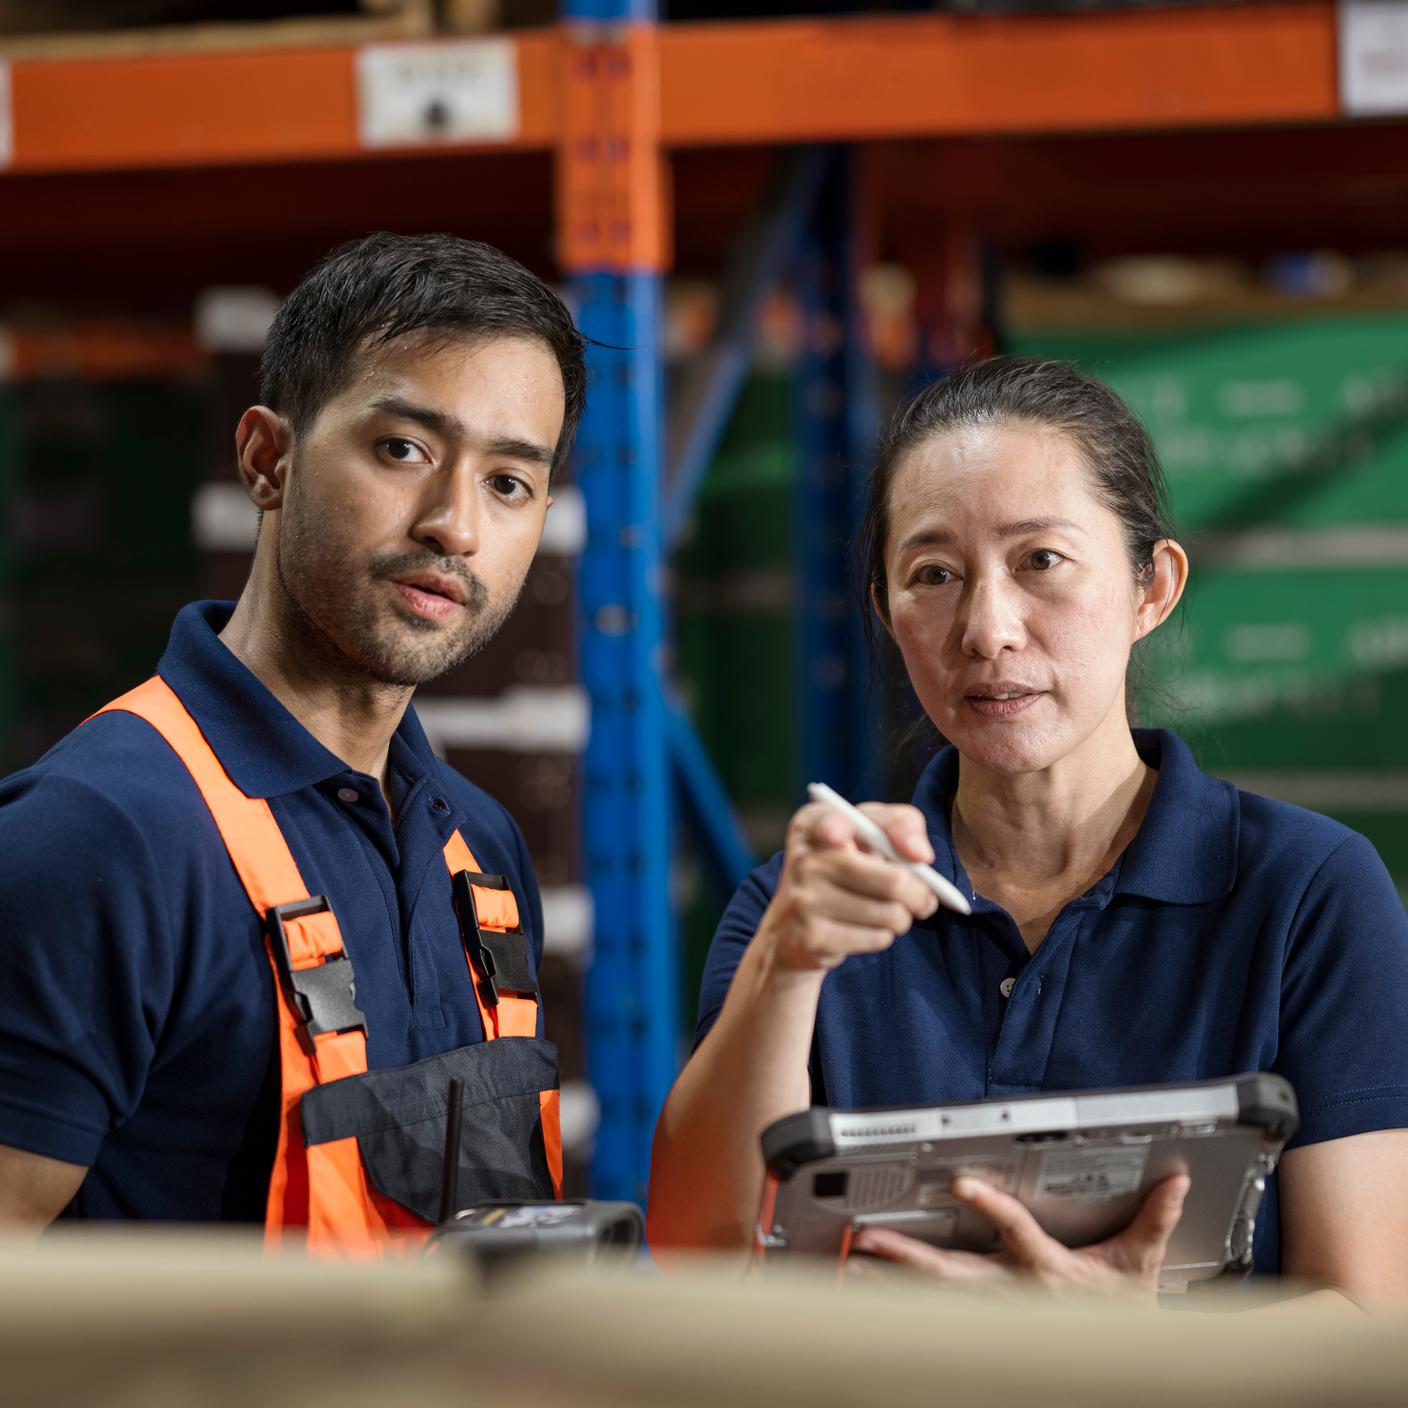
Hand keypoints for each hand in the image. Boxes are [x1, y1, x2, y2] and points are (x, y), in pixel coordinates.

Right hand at [756, 800, 939, 972]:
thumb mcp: (867, 830)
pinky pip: (878, 938)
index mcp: (812, 823)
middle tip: (921, 895)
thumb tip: (921, 855)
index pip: (831, 821)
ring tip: (886, 910)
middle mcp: (803, 859)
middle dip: (919, 893)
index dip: (843, 828)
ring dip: (902, 917)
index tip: (854, 840)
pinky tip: (864, 928)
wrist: (792, 926)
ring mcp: (804, 901)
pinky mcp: (813, 938)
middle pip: (893, 881)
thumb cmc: (845, 865)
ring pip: (891, 914)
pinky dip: (882, 935)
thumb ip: (900, 824)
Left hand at [850, 1172, 1191, 1304]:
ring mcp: (995, 1312)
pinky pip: (935, 1313)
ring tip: (851, 1268)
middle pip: (954, 1275)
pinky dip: (900, 1303)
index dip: (990, 1206)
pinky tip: (869, 1290)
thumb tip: (1176, 1182)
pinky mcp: (984, 1323)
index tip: (962, 1181)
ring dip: (892, 1284)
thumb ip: (1155, 1220)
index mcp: (1050, 1273)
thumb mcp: (1142, 1265)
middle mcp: (1014, 1294)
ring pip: (934, 1299)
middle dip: (910, 1259)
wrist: (1121, 1362)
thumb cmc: (1124, 1310)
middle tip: (870, 1241)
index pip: (1017, 1232)